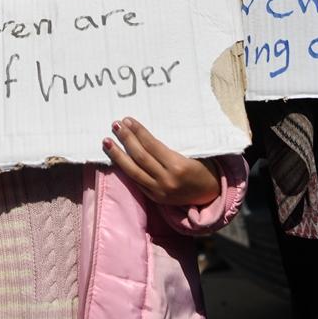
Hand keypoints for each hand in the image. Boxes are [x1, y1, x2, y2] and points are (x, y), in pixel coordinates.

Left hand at [104, 117, 220, 205]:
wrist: (211, 194)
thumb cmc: (203, 167)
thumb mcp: (192, 153)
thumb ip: (169, 147)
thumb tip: (144, 131)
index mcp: (178, 166)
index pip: (152, 146)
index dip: (138, 132)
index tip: (127, 120)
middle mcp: (166, 180)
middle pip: (140, 157)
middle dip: (126, 140)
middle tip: (115, 125)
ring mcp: (159, 191)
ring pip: (133, 171)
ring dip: (118, 155)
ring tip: (106, 141)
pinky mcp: (154, 198)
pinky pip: (136, 181)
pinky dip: (124, 169)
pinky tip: (115, 158)